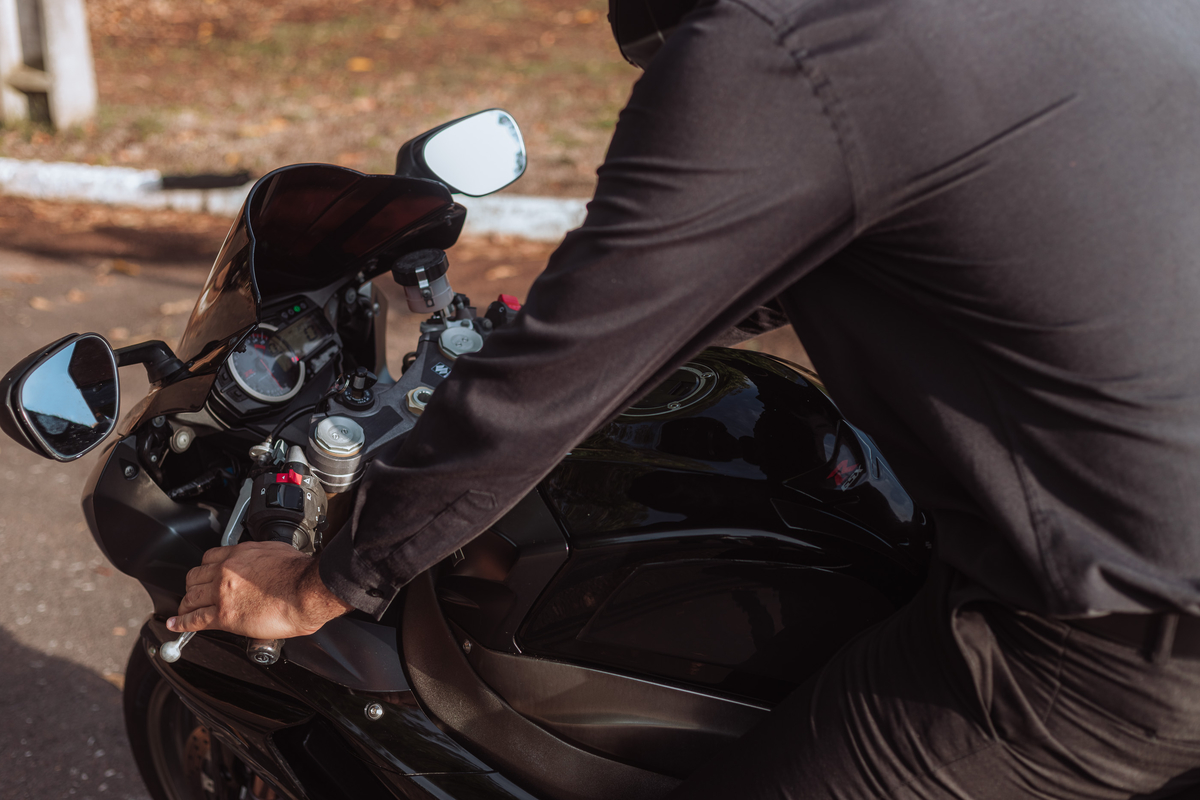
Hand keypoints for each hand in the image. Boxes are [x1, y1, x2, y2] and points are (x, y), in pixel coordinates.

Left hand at [168, 541, 353, 638]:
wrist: (306, 591)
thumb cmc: (300, 574)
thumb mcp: (278, 552)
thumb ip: (264, 557)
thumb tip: (266, 564)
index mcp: (239, 555)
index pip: (210, 558)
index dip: (206, 569)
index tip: (206, 575)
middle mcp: (225, 571)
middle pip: (195, 576)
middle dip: (193, 586)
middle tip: (195, 594)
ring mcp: (222, 593)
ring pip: (190, 597)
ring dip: (186, 605)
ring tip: (184, 611)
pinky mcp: (224, 616)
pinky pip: (194, 619)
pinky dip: (181, 623)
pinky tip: (176, 625)